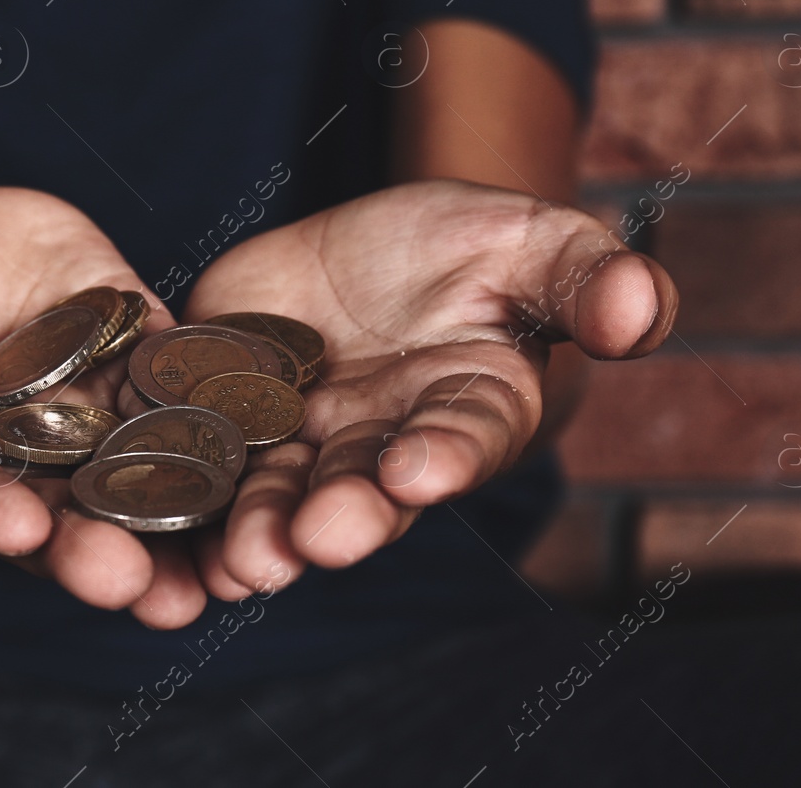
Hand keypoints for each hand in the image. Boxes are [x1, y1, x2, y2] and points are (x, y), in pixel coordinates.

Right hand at [0, 176, 209, 626]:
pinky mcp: (133, 357)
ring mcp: (77, 409)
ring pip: (125, 477)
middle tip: (129, 585)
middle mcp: (6, 452)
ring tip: (213, 582)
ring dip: (167, 531)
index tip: (18, 529)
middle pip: (48, 513)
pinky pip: (179, 390)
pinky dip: (217, 428)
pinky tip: (261, 460)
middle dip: (87, 550)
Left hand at [178, 179, 676, 598]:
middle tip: (313, 539)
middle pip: (362, 489)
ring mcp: (303, 438)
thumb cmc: (475, 248)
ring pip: (278, 494)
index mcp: (465, 410)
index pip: (461, 438)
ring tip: (241, 558)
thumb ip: (588, 279)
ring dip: (259, 530)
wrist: (378, 247)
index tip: (419, 467)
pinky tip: (156, 516)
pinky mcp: (229, 410)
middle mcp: (383, 444)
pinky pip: (203, 453)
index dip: (442, 454)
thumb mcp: (536, 243)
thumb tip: (644, 311)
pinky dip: (182, 488)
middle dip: (339, 514)